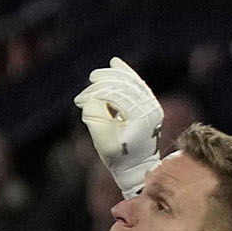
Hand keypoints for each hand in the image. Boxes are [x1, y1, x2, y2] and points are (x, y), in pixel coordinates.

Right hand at [75, 57, 162, 196]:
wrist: (139, 167)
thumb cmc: (119, 159)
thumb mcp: (103, 143)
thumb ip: (96, 119)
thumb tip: (91, 100)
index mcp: (141, 117)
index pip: (116, 94)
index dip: (95, 94)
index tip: (79, 101)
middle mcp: (150, 108)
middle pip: (124, 85)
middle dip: (102, 82)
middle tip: (86, 85)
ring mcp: (152, 106)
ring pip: (132, 82)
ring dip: (112, 75)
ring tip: (95, 75)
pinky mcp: (149, 105)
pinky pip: (138, 85)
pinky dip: (126, 74)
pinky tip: (115, 63)